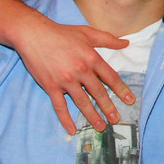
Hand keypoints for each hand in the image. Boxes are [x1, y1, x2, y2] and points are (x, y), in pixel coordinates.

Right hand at [11, 14, 133, 134]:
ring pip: (82, 102)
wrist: (33, 35)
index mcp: (91, 58)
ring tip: (101, 126)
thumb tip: (126, 43)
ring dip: (92, 116)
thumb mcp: (87, 32)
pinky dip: (66, 119)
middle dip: (108, 108)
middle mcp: (80, 71)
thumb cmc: (61, 33)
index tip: (129, 100)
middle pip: (98, 93)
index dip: (121, 90)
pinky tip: (72, 130)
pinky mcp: (50, 86)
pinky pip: (60, 106)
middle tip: (116, 119)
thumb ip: (108, 39)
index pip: (110, 77)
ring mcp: (65, 80)